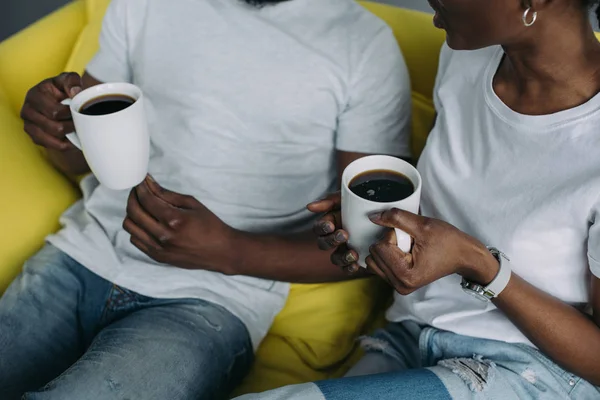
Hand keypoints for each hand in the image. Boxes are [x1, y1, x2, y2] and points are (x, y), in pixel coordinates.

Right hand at [20, 72, 82, 150]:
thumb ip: (72, 81)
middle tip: (80, 122)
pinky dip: (64, 145)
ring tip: (76, 129)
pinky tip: (72, 138)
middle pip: (54, 127)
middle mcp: (27, 110)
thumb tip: (75, 92)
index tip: (78, 110)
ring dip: (68, 136)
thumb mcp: (68, 79)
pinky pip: (51, 146)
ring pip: (52, 138)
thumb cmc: (63, 88)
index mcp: (34, 95)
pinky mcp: (34, 136)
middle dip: (71, 126)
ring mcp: (28, 125)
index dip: (70, 114)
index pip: (55, 112)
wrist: (58, 98)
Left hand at [123, 176, 237, 272]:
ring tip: (142, 206)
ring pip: (130, 227)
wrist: (221, 251)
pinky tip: (146, 222)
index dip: (140, 188)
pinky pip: (135, 240)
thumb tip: (149, 183)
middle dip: (133, 197)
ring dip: (132, 213)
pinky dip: (137, 228)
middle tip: (138, 191)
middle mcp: (164, 235)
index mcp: (174, 220)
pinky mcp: (158, 257)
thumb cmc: (211, 226)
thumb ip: (167, 194)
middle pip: (133, 212)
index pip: (146, 199)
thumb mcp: (193, 204)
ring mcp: (159, 248)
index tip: (140, 182)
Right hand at [307, 192, 360, 273]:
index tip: (331, 225)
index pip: (319, 228)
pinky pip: (347, 268)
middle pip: (323, 244)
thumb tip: (309, 207)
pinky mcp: (356, 258)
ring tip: (353, 253)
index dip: (322, 228)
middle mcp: (335, 237)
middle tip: (344, 235)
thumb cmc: (363, 202)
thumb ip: (329, 200)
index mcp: (331, 222)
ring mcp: (345, 249)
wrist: (384, 208)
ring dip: (341, 257)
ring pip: (335, 258)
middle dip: (331, 241)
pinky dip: (349, 268)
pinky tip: (356, 264)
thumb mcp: (348, 198)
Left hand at [366, 209, 499, 294]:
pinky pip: (378, 265)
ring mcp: (398, 286)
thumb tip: (372, 217)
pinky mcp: (398, 283)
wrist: (464, 256)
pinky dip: (388, 255)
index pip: (380, 247)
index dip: (394, 235)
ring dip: (389, 249)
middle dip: (390, 243)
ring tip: (410, 248)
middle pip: (374, 254)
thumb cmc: (449, 242)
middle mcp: (400, 285)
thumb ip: (396, 218)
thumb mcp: (423, 225)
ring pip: (374, 260)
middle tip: (412, 242)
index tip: (412, 237)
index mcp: (405, 275)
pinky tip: (405, 253)